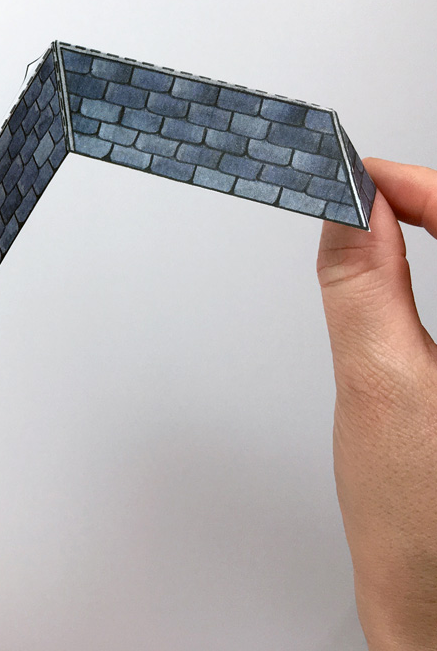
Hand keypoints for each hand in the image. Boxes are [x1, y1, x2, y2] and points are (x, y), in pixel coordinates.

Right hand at [318, 158, 436, 648]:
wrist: (435, 597)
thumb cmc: (420, 523)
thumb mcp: (378, 386)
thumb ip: (361, 285)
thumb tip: (346, 211)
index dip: (423, 187)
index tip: (365, 178)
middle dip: (431, 202)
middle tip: (371, 190)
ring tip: (393, 211)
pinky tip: (427, 254)